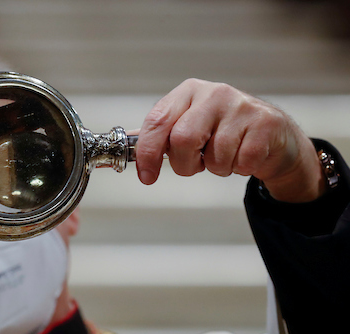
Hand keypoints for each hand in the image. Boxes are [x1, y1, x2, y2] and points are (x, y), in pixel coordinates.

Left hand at [134, 79, 325, 202]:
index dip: (148, 152)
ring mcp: (241, 106)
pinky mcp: (265, 123)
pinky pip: (241, 162)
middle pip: (182, 139)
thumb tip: (124, 148)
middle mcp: (214, 93)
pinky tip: (244, 156)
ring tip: (226, 155)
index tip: (147, 176)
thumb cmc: (224, 131)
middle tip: (195, 165)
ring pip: (214, 155)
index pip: (157, 121)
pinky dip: (240, 169)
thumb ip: (159, 135)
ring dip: (217, 168)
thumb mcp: (189, 125)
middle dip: (185, 164)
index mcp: (188, 92)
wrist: (274, 134)